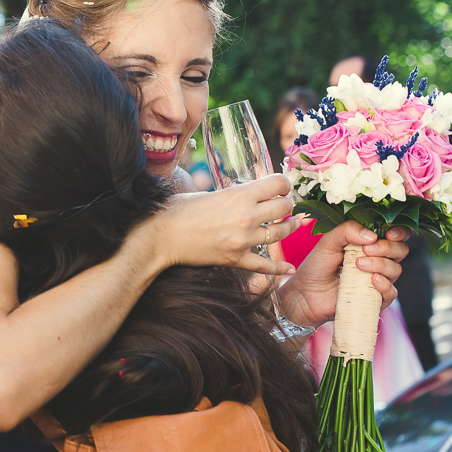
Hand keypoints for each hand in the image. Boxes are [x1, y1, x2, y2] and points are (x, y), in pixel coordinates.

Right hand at [140, 174, 299, 275]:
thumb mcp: (206, 192)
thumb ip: (230, 194)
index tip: (280, 186)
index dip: (282, 183)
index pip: (277, 183)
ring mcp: (243, 240)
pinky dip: (279, 268)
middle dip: (286, 204)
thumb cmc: (177, 211)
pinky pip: (265, 265)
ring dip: (288, 227)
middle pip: (284, 206)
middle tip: (284, 204)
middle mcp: (246, 216)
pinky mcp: (236, 259)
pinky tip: (289, 268)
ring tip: (291, 224)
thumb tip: (244, 193)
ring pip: (281, 232)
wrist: (160, 238)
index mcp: (238, 195)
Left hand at [278, 222, 409, 327]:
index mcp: (369, 243)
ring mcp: (378, 279)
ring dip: (381, 264)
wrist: (306, 293)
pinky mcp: (375, 298)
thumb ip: (347, 230)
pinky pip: (392, 293)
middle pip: (400, 250)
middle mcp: (378, 260)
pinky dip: (385, 285)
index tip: (388, 234)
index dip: (398, 232)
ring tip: (359, 264)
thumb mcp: (328, 242)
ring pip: (396, 270)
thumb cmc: (317, 265)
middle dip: (387, 247)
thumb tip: (372, 235)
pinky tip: (372, 280)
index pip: (395, 234)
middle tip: (367, 249)